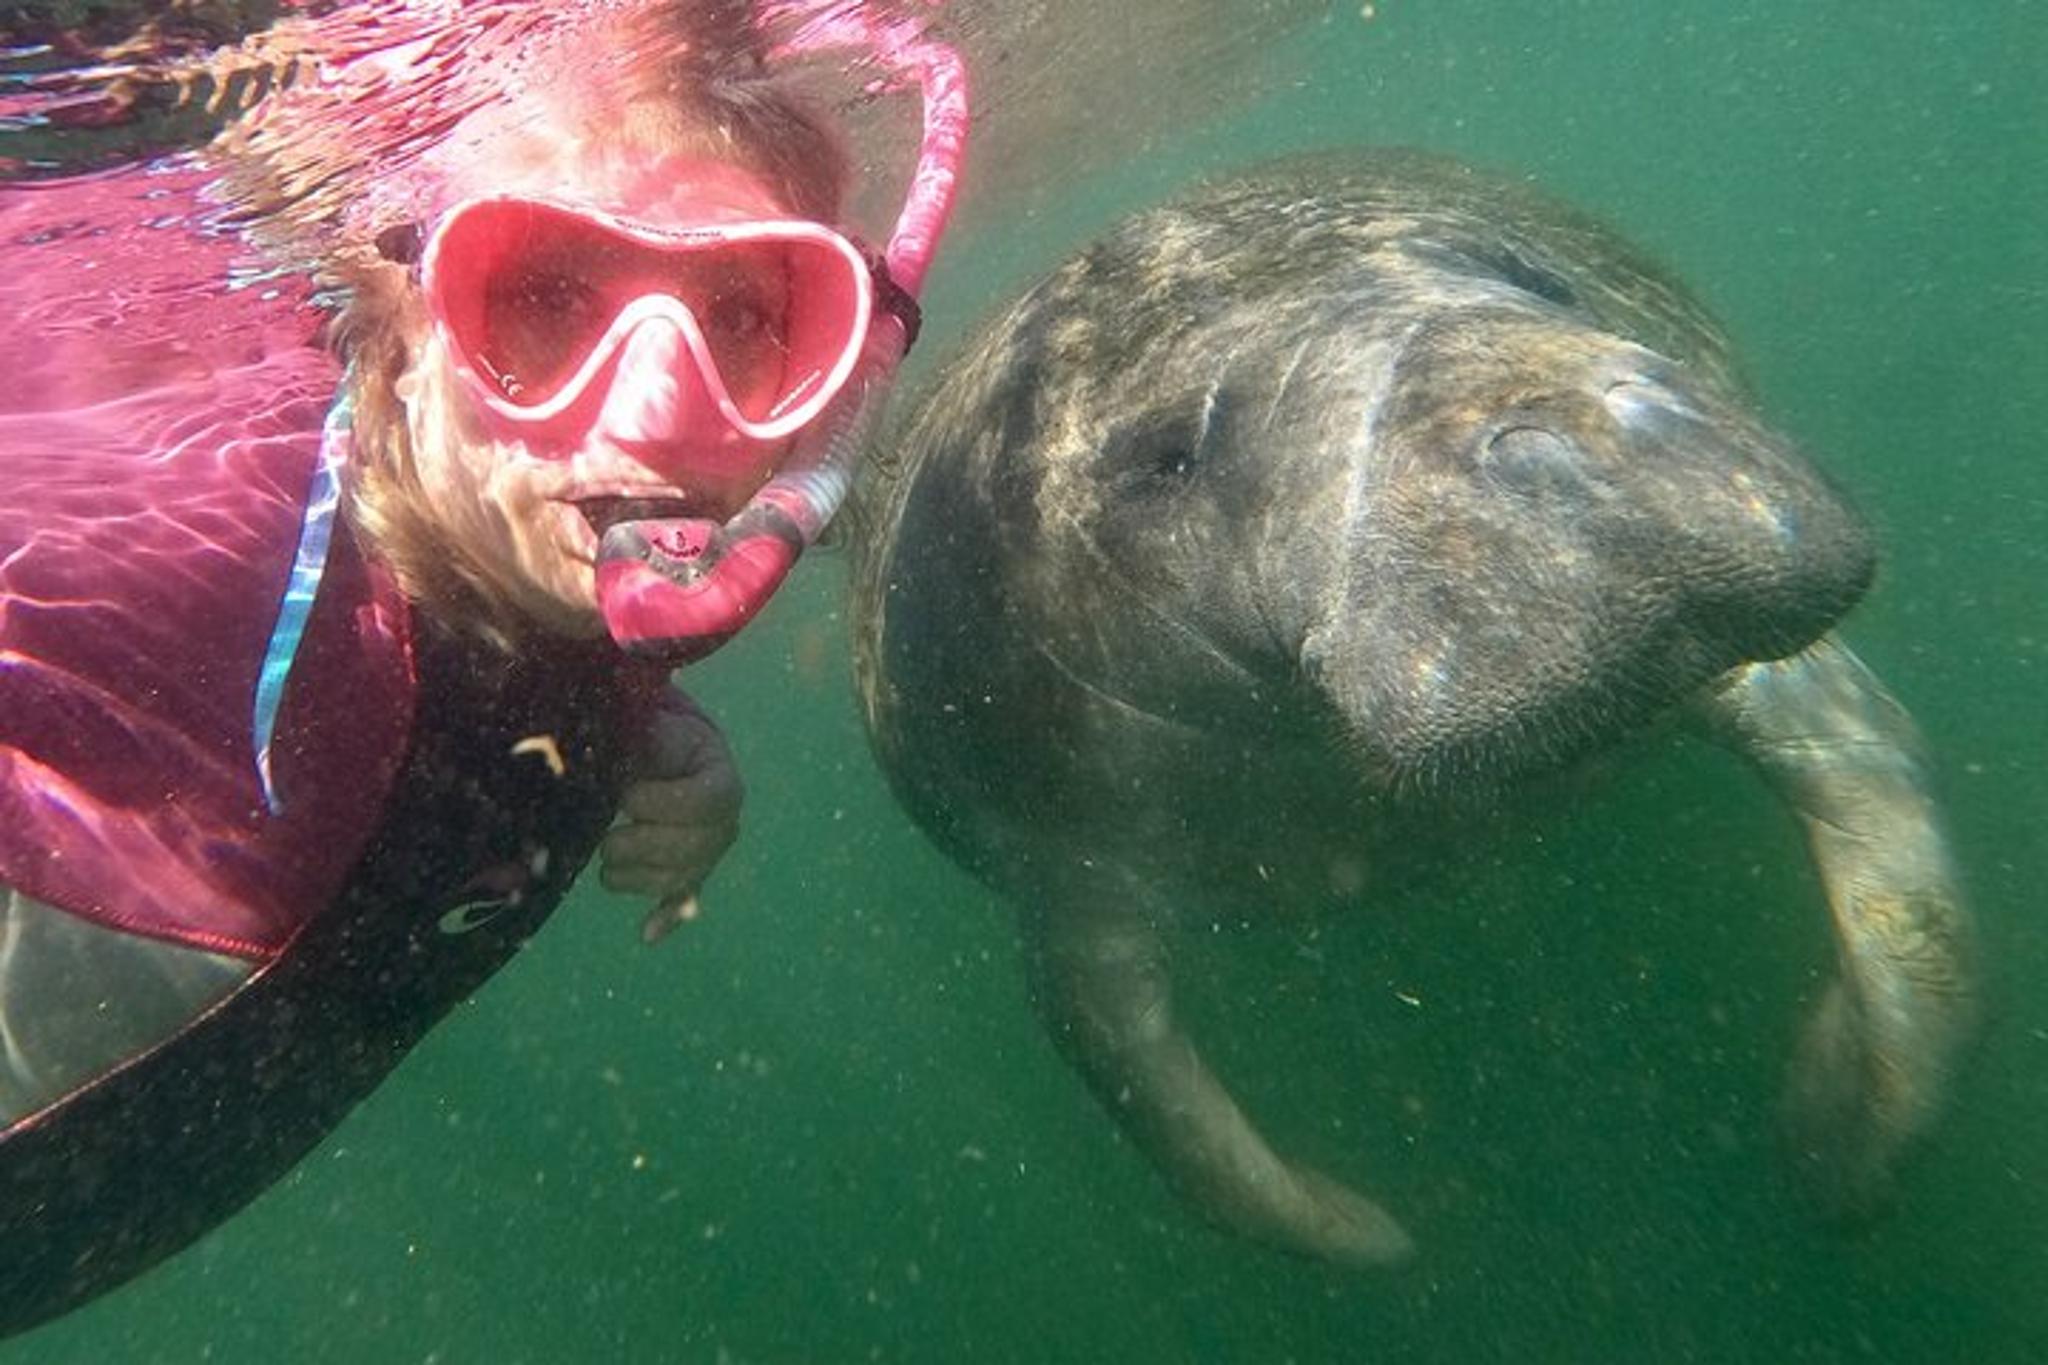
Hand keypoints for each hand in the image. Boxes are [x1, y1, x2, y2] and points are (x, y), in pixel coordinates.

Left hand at [599, 689, 742, 942]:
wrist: (673, 756)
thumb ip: (637, 742)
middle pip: (687, 849)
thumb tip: (601, 757)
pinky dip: (666, 917)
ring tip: (603, 858)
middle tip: (603, 834)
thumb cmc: (661, 739)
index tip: (625, 794)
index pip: (702, 803)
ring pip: (673, 880)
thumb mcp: (655, 729)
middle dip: (636, 844)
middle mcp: (725, 825)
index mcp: (723, 783)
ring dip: (631, 875)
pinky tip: (646, 933)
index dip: (658, 803)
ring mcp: (708, 855)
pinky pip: (681, 900)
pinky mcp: (689, 876)